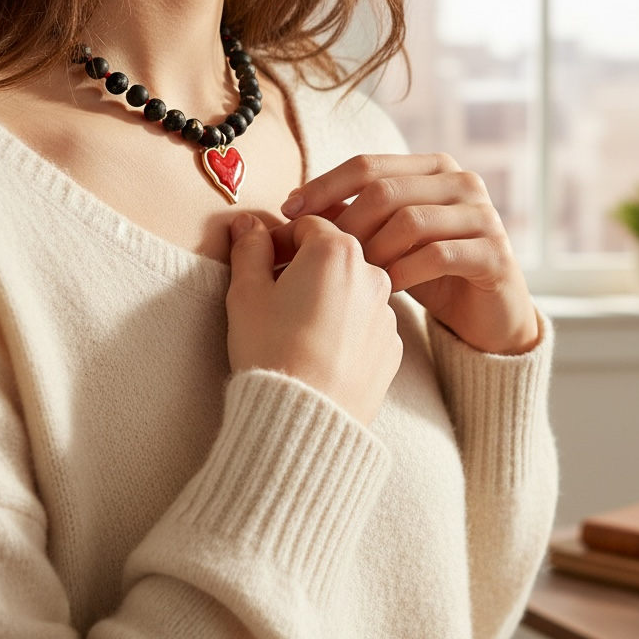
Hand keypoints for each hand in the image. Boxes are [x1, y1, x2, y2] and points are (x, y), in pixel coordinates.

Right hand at [226, 212, 401, 424]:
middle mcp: (372, 274)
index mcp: (336, 251)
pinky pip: (365, 325)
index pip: (307, 225)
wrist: (305, 414)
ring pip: (353, 291)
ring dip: (328, 298)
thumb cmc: (271, 348)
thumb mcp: (246, 292)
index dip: (279, 239)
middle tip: (274, 295)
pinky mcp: (392, 346)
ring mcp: (388, 312)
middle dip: (305, 266)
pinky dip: (345, 329)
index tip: (260, 261)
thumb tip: (247, 224)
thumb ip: (249, 250)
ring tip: (296, 329)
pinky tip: (320, 352)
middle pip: (335, 256)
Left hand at [280, 153, 538, 355]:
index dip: (324, 185)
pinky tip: (387, 289)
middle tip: (316, 256)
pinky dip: (404, 271)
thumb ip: (350, 218)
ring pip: (411, 220)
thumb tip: (288, 208)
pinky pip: (438, 254)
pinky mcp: (494, 253)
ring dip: (373, 250)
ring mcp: (483, 216)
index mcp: (434, 168)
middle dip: (345, 224)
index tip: (287, 211)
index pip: (368, 165)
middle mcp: (462, 182)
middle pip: (386, 190)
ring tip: (353, 276)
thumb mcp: (387, 240)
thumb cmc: (430, 273)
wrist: (487, 317)